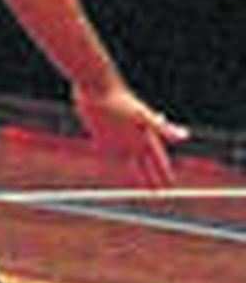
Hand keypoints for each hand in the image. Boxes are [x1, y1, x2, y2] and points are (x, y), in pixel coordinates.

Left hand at [72, 83, 188, 186]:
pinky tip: (112, 164)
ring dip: (133, 172)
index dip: (163, 174)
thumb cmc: (121, 100)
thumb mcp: (142, 116)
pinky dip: (110, 160)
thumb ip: (163, 128)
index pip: (156, 160)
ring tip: (140, 182)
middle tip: (157, 195)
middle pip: (143, 165)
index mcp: (144, 136)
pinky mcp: (100, 134)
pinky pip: (106, 152)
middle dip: (151, 179)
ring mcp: (116, 138)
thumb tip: (186, 137)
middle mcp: (132, 139)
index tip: (169, 187)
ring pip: (126, 161)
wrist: (97, 87)